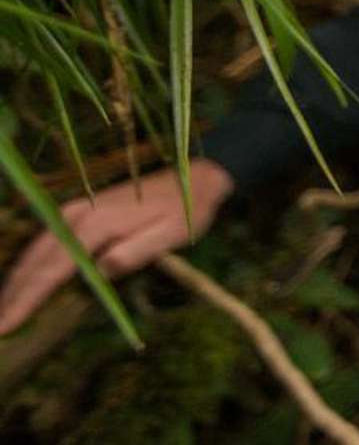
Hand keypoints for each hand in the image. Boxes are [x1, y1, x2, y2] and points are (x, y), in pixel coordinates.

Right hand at [0, 160, 235, 333]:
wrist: (193, 178)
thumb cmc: (184, 212)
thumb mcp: (171, 235)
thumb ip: (136, 253)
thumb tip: (101, 272)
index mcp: (95, 225)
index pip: (51, 271)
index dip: (26, 301)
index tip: (6, 326)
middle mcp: (75, 216)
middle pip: (33, 263)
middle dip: (12, 296)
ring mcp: (72, 211)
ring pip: (33, 252)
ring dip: (15, 283)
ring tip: (3, 313)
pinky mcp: (76, 212)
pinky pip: (43, 244)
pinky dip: (28, 267)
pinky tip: (21, 286)